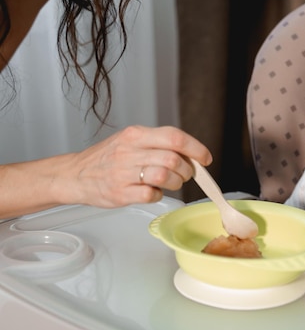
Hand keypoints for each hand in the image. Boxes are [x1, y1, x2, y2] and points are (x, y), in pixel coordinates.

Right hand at [61, 125, 211, 207]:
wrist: (74, 175)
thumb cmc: (107, 158)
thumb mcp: (131, 140)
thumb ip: (158, 144)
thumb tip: (191, 154)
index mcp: (135, 134)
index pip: (175, 137)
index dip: (196, 148)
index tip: (205, 158)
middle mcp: (130, 151)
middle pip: (174, 159)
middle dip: (187, 170)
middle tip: (185, 174)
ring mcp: (124, 173)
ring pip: (165, 176)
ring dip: (176, 182)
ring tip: (171, 183)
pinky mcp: (120, 193)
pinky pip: (151, 194)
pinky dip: (158, 195)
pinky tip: (153, 191)